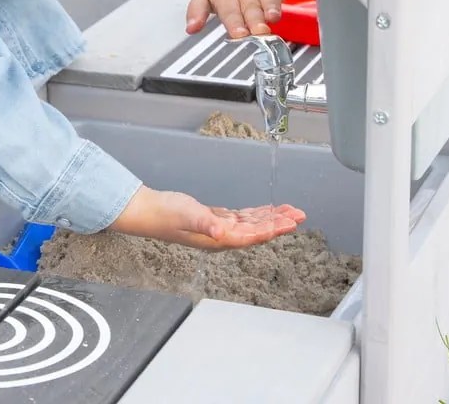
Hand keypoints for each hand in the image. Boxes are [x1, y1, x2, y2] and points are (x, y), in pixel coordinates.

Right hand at [109, 185, 305, 250]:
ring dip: (271, 217)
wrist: (149, 211)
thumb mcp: (186, 215)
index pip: (252, 235)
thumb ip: (204, 222)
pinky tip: (265, 210)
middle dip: (279, 222)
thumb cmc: (165, 215)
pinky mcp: (214, 218)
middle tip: (299, 215)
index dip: (272, 229)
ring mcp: (219, 227)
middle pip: (258, 230)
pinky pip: (242, 217)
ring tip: (290, 211)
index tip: (290, 223)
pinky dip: (256, 213)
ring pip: (252, 223)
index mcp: (219, 238)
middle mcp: (223, 235)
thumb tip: (220, 230)